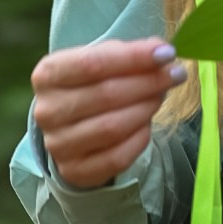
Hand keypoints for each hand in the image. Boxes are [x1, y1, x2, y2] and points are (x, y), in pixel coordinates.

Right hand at [31, 37, 186, 188]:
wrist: (73, 126)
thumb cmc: (92, 83)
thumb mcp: (103, 60)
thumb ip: (129, 54)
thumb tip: (161, 52)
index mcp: (48, 74)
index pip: (92, 63)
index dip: (134, 57)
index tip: (167, 53)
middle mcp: (47, 110)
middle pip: (106, 94)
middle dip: (149, 82)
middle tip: (175, 74)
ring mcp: (58, 144)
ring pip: (113, 127)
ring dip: (146, 108)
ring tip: (161, 95)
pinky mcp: (74, 171)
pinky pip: (117, 157)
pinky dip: (140, 137)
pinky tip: (147, 123)